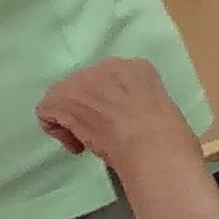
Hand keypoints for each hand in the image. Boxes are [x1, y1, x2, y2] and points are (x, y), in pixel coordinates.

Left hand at [35, 57, 204, 176]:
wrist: (155, 151)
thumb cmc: (171, 141)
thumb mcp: (165, 111)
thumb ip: (142, 105)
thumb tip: (133, 121)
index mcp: (138, 69)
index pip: (111, 78)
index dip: (111, 102)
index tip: (119, 122)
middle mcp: (108, 67)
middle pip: (83, 83)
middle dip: (87, 107)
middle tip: (100, 131)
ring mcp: (84, 82)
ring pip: (62, 96)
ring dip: (71, 117)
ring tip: (86, 138)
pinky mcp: (65, 101)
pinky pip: (47, 110)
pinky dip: (57, 129)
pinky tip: (77, 144)